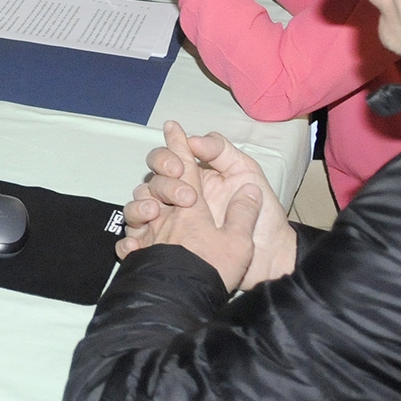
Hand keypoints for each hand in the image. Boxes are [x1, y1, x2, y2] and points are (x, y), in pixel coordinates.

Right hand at [118, 122, 296, 290]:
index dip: (167, 157)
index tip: (180, 167)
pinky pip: (135, 243)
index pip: (167, 160)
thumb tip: (191, 140)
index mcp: (193, 180)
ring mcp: (167, 226)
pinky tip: (137, 244)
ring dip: (139, 208)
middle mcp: (176, 201)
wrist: (271, 260)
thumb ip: (221, 151)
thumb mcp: (246, 174)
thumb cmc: (263, 217)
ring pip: (137, 210)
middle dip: (163, 185)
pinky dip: (130, 242)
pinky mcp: (163, 251)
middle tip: (186, 198)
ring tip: (154, 215)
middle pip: (150, 183)